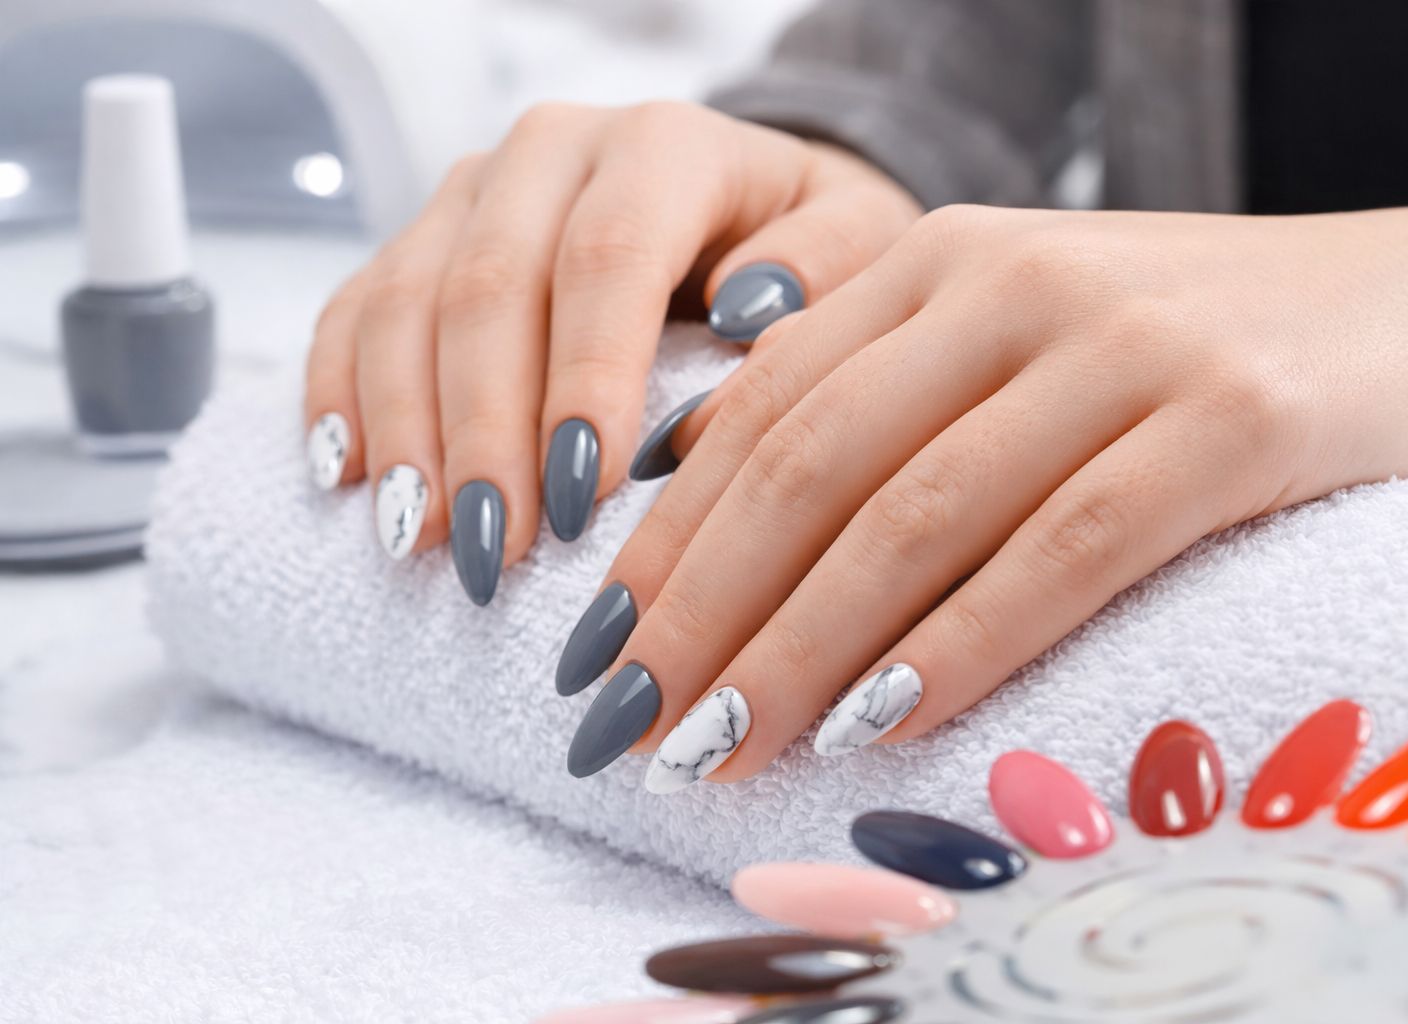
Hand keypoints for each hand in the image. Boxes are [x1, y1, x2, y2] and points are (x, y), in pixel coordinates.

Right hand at [301, 101, 920, 600]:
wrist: (750, 204)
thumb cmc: (811, 249)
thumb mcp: (860, 249)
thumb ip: (823, 270)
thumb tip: (743, 311)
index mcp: (665, 145)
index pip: (607, 258)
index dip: (583, 380)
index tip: (579, 499)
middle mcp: (555, 151)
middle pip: (489, 287)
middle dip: (483, 432)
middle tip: (490, 551)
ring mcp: (477, 192)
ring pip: (405, 301)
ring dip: (405, 429)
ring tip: (417, 540)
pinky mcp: (425, 236)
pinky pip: (356, 306)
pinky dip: (343, 392)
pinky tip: (344, 475)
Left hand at [558, 205, 1407, 788]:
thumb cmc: (1179, 342)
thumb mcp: (1007, 332)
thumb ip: (869, 388)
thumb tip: (695, 491)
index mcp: (937, 259)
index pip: (762, 411)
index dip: (667, 539)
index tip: (597, 652)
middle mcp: (1010, 285)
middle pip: (811, 466)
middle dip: (703, 609)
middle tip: (632, 725)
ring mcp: (1121, 347)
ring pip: (916, 513)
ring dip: (801, 648)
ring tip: (722, 746)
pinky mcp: (1228, 421)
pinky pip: (1062, 548)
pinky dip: (960, 644)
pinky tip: (884, 724)